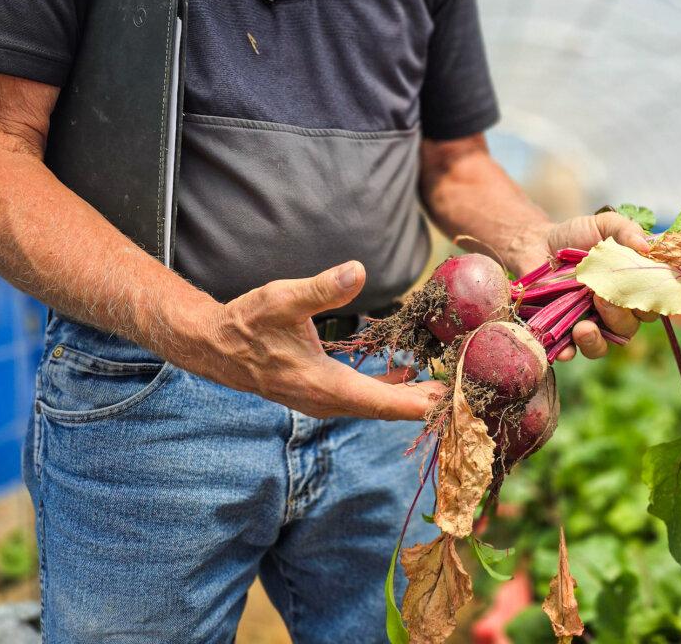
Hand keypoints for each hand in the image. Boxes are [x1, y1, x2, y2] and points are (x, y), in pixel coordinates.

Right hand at [198, 261, 443, 418]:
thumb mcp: (283, 299)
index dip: (420, 403)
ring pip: (375, 405)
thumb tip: (357, 271)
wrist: (216, 347)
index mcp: (325, 386)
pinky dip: (388, 389)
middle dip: (424, 402)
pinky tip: (404, 372)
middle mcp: (327, 402)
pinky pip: (363, 397)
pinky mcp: (320, 393)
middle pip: (387, 409)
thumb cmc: (248, 323)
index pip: (384, 403)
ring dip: (408, 397)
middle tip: (464, 393)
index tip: (452, 401)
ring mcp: (323, 401)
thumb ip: (322, 288)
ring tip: (444, 385)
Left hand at [542, 212, 657, 360]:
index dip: (653, 301)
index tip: (640, 289)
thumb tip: (646, 246)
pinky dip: (568, 352)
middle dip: (619, 317)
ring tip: (583, 327)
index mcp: (632, 288)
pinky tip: (564, 348)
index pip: (654, 303)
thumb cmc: (576, 235)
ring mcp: (591, 323)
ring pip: (604, 345)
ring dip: (597, 340)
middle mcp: (615, 310)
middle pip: (630, 326)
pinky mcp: (563, 332)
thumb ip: (626, 230)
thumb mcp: (604, 225)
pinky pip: (571, 351)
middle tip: (601, 298)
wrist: (537, 243)